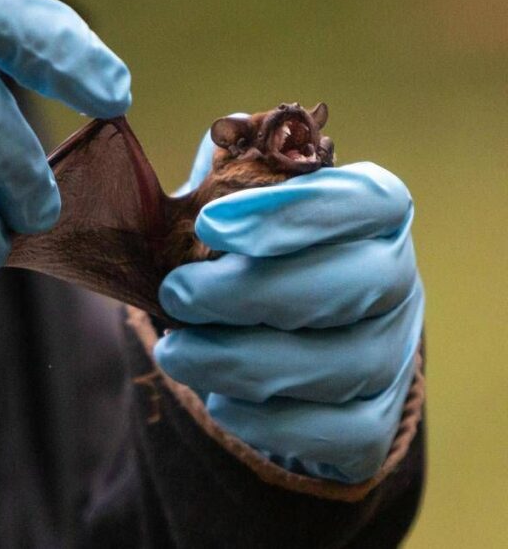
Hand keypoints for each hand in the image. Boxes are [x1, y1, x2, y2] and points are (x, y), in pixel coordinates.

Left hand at [155, 126, 422, 482]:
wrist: (266, 341)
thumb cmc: (243, 257)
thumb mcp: (230, 208)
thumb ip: (223, 176)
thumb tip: (214, 138)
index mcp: (372, 212)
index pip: (360, 202)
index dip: (291, 213)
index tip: (211, 223)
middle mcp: (395, 279)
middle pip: (353, 286)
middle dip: (252, 294)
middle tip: (175, 295)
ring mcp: (394, 355)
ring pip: (340, 365)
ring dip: (243, 361)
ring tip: (174, 352)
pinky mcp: (374, 421)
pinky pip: (340, 432)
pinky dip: (273, 422)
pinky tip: (219, 400)